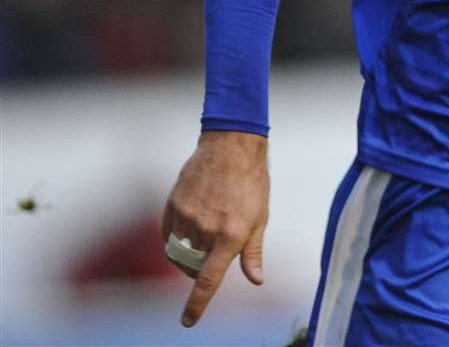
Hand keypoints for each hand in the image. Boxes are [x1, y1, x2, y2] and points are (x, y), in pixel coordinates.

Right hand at [162, 130, 269, 327]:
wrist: (231, 147)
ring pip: (179, 253)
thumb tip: (256, 280)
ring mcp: (187, 217)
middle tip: (214, 250)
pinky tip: (190, 225)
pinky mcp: (172, 206)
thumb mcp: (260, 218)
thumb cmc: (251, 183)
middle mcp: (206, 229)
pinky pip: (168, 236)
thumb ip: (253, 252)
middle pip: (193, 267)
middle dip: (201, 268)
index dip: (197, 304)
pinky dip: (176, 239)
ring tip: (205, 234)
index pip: (209, 280)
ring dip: (189, 254)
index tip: (188, 322)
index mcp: (232, 235)